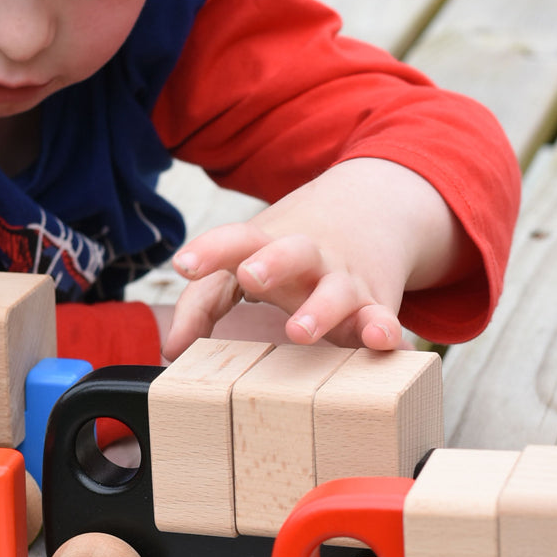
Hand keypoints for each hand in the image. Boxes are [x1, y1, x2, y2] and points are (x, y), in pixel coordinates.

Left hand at [161, 158, 475, 360]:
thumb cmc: (288, 253)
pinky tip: (382, 341)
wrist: (374, 207)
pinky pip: (381, 318)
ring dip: (319, 308)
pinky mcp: (376, 304)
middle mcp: (307, 259)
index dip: (210, 250)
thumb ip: (204, 303)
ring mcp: (343, 280)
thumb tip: (172, 349)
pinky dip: (383, 329)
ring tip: (299, 330)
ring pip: (335, 290)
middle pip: (291, 252)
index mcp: (268, 245)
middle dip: (271, 262)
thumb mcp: (246, 262)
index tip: (184, 264)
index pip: (237, 239)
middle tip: (251, 275)